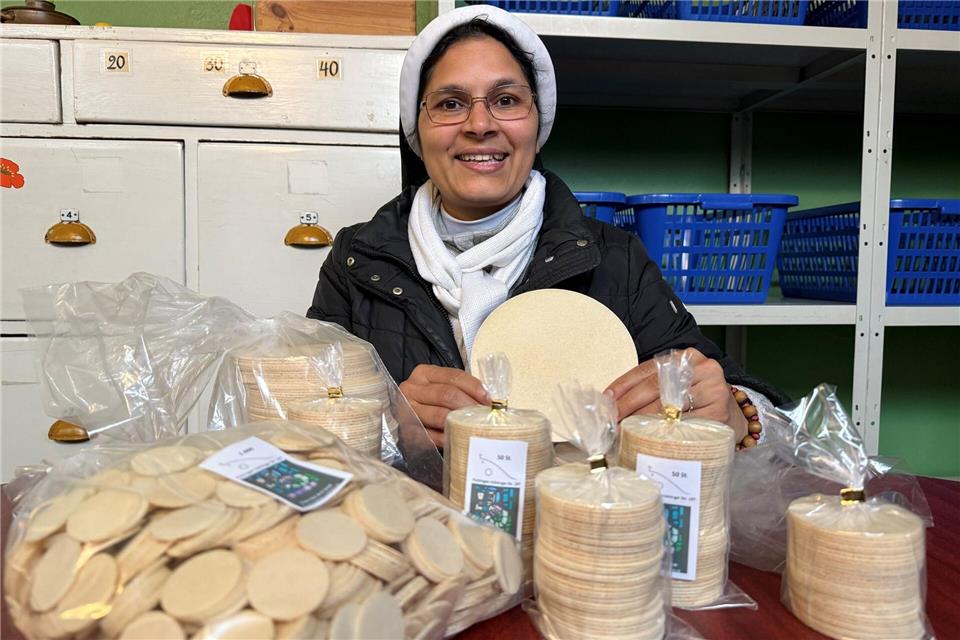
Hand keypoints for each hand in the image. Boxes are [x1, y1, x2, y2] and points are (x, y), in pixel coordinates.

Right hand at [399, 364, 489, 447]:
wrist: (406, 418)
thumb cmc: (431, 401)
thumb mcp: (442, 387)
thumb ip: (461, 389)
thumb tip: (488, 401)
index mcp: (424, 373)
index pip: (453, 376)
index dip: (474, 387)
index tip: (488, 400)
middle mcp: (411, 389)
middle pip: (447, 395)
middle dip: (469, 406)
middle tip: (484, 416)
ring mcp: (407, 411)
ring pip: (440, 416)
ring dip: (462, 423)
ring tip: (476, 427)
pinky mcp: (408, 432)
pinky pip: (433, 436)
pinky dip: (449, 438)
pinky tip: (461, 439)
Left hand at [605, 348, 747, 441]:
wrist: (734, 413)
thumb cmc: (697, 398)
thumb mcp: (677, 383)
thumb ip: (651, 385)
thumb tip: (612, 400)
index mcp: (686, 357)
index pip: (648, 369)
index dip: (624, 385)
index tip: (607, 399)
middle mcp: (702, 369)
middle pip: (656, 387)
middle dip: (629, 405)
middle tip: (612, 419)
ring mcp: (714, 390)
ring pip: (668, 408)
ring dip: (642, 421)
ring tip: (624, 430)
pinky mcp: (719, 413)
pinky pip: (684, 426)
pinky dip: (664, 434)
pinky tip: (650, 439)